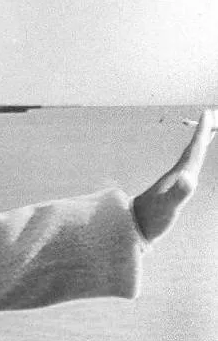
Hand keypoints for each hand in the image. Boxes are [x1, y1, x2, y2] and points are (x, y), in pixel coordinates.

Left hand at [132, 108, 215, 240]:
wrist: (132, 227)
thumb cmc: (152, 219)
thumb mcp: (168, 206)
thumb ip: (179, 193)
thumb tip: (190, 177)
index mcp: (179, 175)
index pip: (193, 150)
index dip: (202, 133)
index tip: (207, 113)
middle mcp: (176, 175)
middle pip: (193, 149)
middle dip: (204, 133)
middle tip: (213, 114)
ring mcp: (174, 182)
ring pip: (190, 157)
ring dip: (200, 144)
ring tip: (208, 132)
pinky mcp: (172, 189)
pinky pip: (187, 168)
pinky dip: (194, 159)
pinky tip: (194, 163)